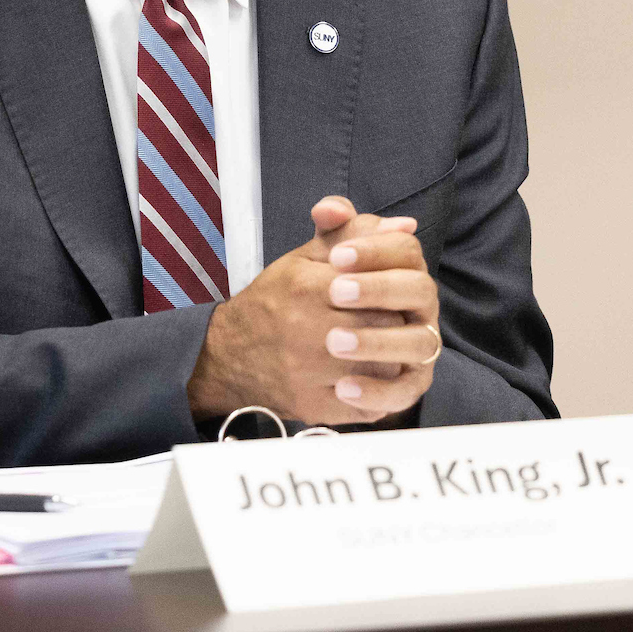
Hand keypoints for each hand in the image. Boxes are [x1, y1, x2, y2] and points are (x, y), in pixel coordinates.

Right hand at [186, 197, 437, 424]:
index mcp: (306, 286)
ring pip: (384, 365)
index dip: (388, 286)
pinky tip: (370, 375)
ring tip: (382, 346)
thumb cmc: (274, 301)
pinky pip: (368, 403)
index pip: (376, 283)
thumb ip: (353, 234)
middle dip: (393, 320)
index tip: (385, 290)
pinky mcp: (314, 406)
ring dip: (391, 355)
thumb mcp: (305, 257)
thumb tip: (405, 225)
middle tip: (389, 319)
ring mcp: (310, 373)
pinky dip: (378, 391)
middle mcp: (306, 330)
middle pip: (384, 324)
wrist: (227, 356)